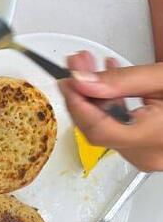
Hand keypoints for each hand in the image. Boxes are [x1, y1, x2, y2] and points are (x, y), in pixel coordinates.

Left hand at [61, 49, 162, 172]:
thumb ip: (123, 81)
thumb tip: (84, 82)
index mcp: (154, 138)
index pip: (98, 129)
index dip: (77, 104)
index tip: (66, 79)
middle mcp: (150, 156)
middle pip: (100, 128)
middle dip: (85, 93)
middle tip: (77, 63)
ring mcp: (151, 158)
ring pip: (110, 129)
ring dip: (98, 97)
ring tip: (92, 66)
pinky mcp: (151, 152)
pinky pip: (123, 131)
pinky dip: (114, 108)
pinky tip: (112, 83)